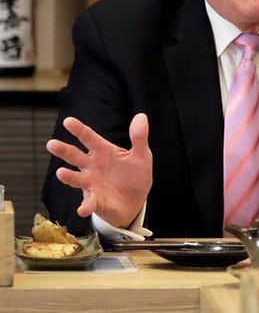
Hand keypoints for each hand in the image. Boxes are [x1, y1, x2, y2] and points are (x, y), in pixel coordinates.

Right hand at [46, 114, 152, 228]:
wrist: (136, 201)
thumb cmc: (134, 175)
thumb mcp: (141, 155)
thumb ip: (139, 137)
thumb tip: (141, 116)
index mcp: (103, 152)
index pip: (89, 138)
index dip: (79, 129)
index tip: (68, 121)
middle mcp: (92, 166)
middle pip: (75, 156)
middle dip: (63, 150)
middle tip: (51, 144)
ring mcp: (91, 184)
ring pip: (76, 179)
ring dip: (68, 176)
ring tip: (61, 173)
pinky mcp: (95, 201)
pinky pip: (88, 203)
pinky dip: (85, 206)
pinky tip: (82, 209)